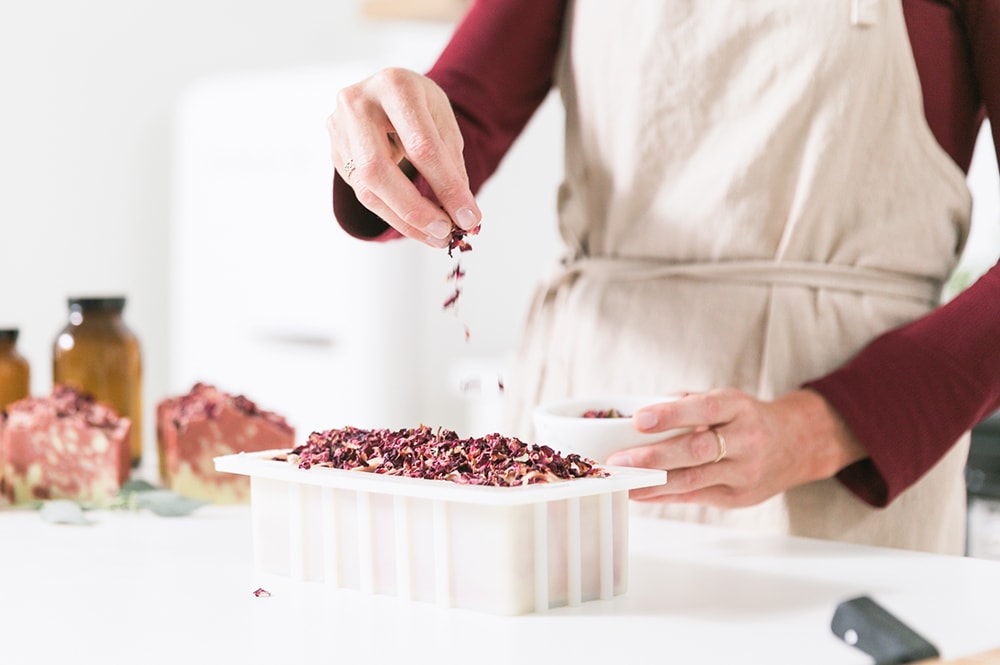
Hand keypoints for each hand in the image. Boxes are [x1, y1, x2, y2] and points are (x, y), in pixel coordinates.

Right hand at [327, 67, 481, 247]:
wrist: (388, 93)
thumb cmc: (420, 107)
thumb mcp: (444, 122)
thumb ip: (452, 164)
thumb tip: (462, 214)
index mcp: (394, 85)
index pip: (421, 146)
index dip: (447, 186)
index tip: (469, 217)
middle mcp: (357, 102)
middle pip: (379, 169)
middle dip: (416, 209)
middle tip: (445, 232)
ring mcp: (339, 127)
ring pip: (367, 188)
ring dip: (405, 220)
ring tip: (435, 236)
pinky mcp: (335, 151)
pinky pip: (363, 193)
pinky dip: (394, 215)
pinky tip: (417, 226)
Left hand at [605, 388, 867, 507]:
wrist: (796, 445)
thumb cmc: (746, 419)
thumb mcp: (725, 401)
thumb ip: (686, 405)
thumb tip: (639, 415)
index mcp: (739, 407)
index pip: (704, 409)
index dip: (671, 415)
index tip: (639, 420)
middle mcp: (746, 440)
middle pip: (697, 450)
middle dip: (653, 457)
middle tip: (619, 460)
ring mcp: (745, 472)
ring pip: (694, 479)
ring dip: (653, 483)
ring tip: (623, 482)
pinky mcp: (740, 498)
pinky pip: (696, 497)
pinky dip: (665, 495)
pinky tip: (641, 493)